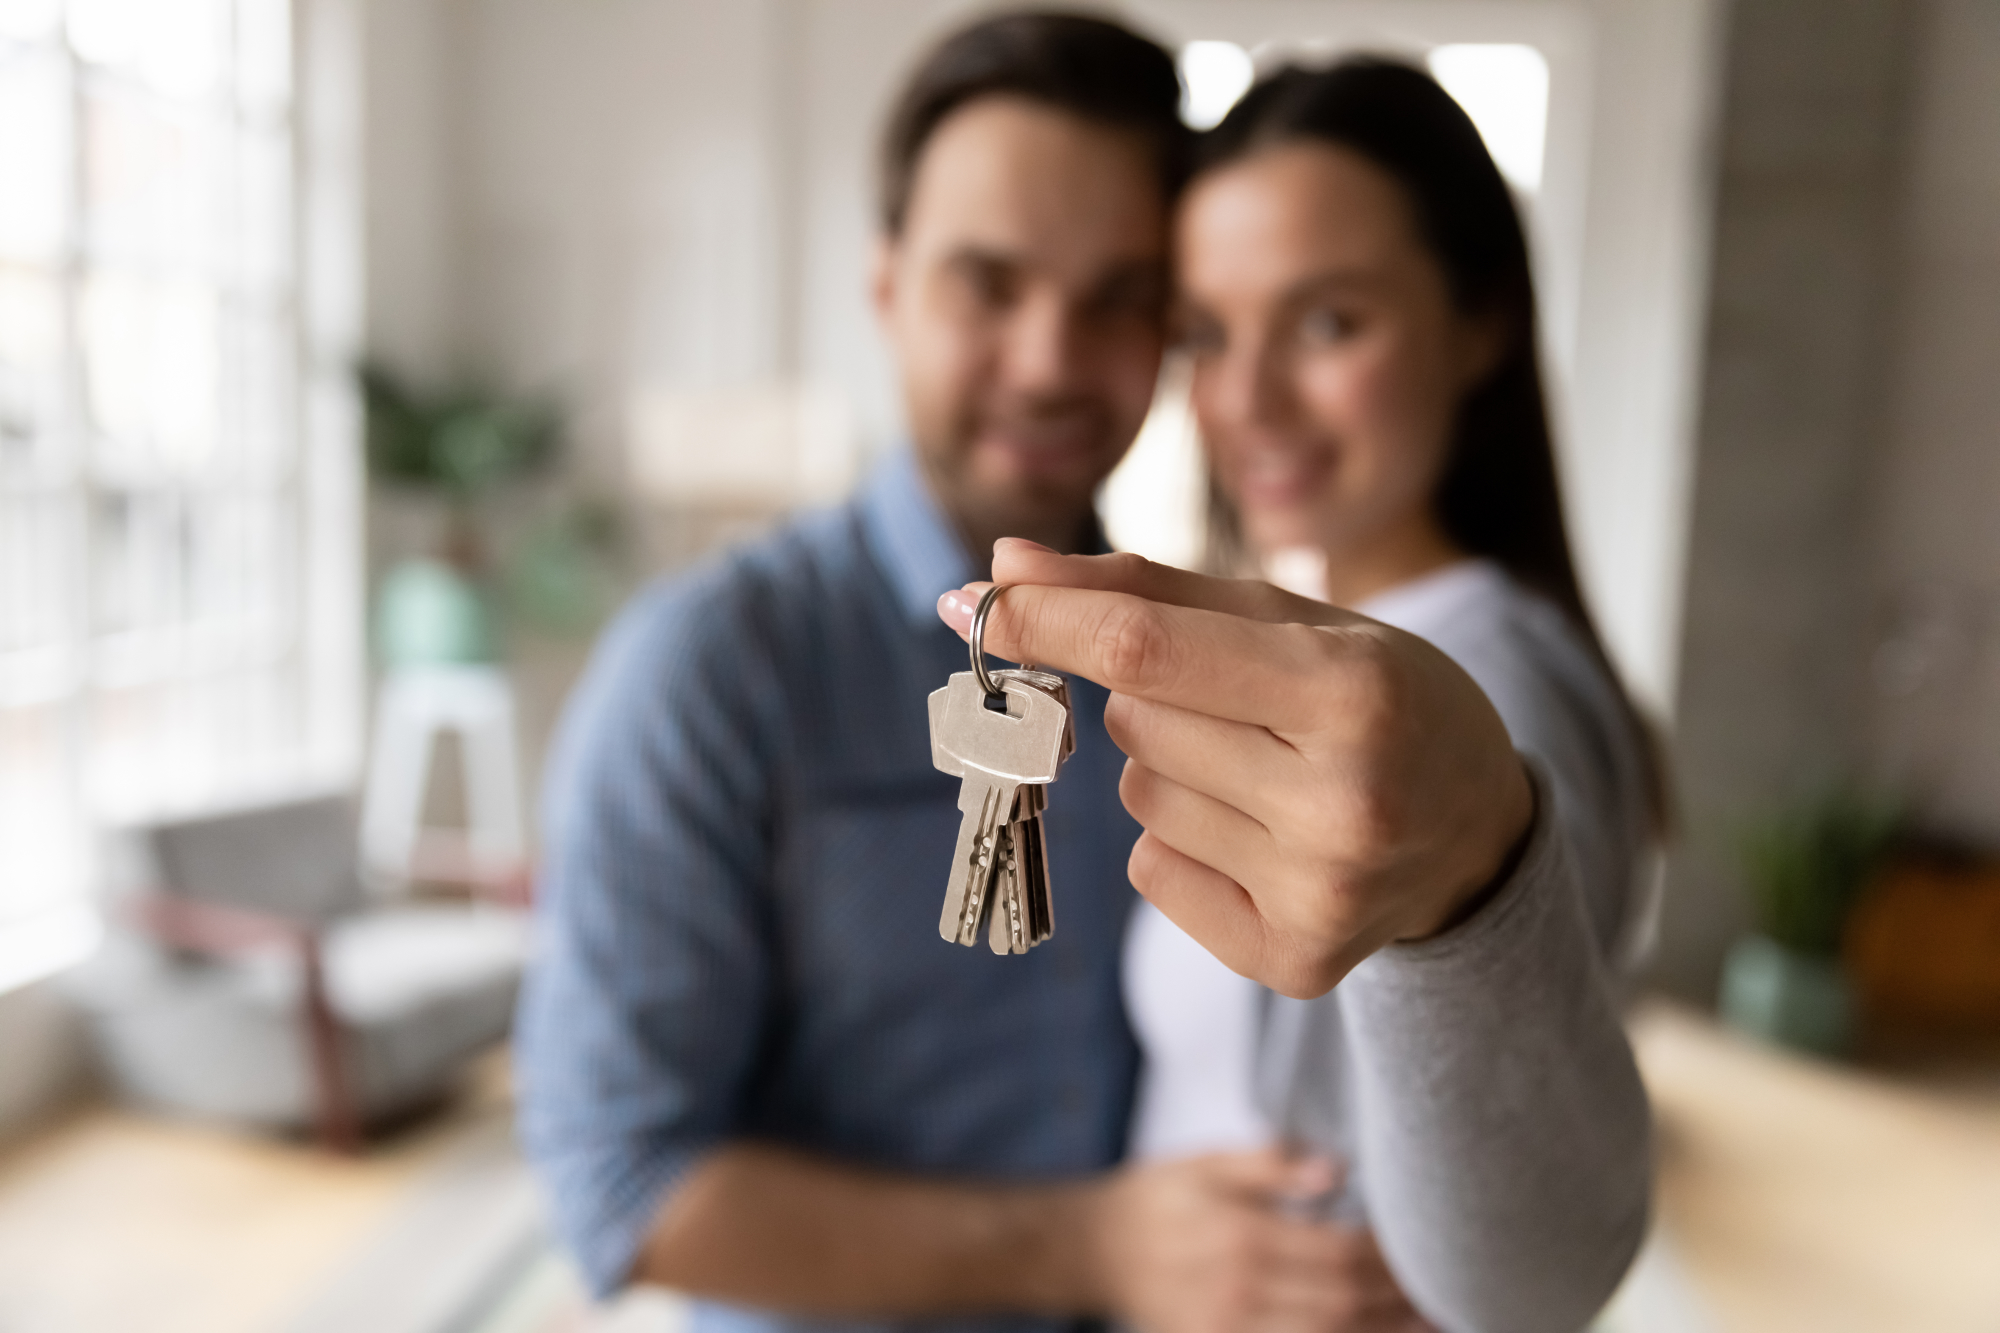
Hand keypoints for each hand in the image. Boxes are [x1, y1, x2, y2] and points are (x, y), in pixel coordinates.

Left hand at [937, 541, 1533, 997]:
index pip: (1147, 651)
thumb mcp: (1292, 619)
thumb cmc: (1377, 697)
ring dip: (1173, 772)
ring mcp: (1321, 895)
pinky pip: (1155, 872)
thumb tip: (1003, 567)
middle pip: (1134, 725)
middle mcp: (1342, 803)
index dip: (1048, 622)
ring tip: (1269, 775)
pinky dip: (1184, 847)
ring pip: (1140, 798)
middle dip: (1155, 699)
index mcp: (1355, 692)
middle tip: (1249, 708)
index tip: (974, 600)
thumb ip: (1146, 591)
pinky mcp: (1297, 963)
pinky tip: (1266, 838)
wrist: (1479, 830)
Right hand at [1088, 1149, 1432, 1332]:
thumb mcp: (1206, 1164)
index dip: (1390, 1258)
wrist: (1095, 1249)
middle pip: (1343, 1307)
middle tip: (1444, 1291)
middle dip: (1399, 1302)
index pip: (1340, 1255)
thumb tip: (1336, 1171)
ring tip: (1428, 1323)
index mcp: (1242, 1238)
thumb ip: (1270, 1165)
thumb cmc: (1158, 1197)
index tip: (1425, 1247)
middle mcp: (1240, 1293)